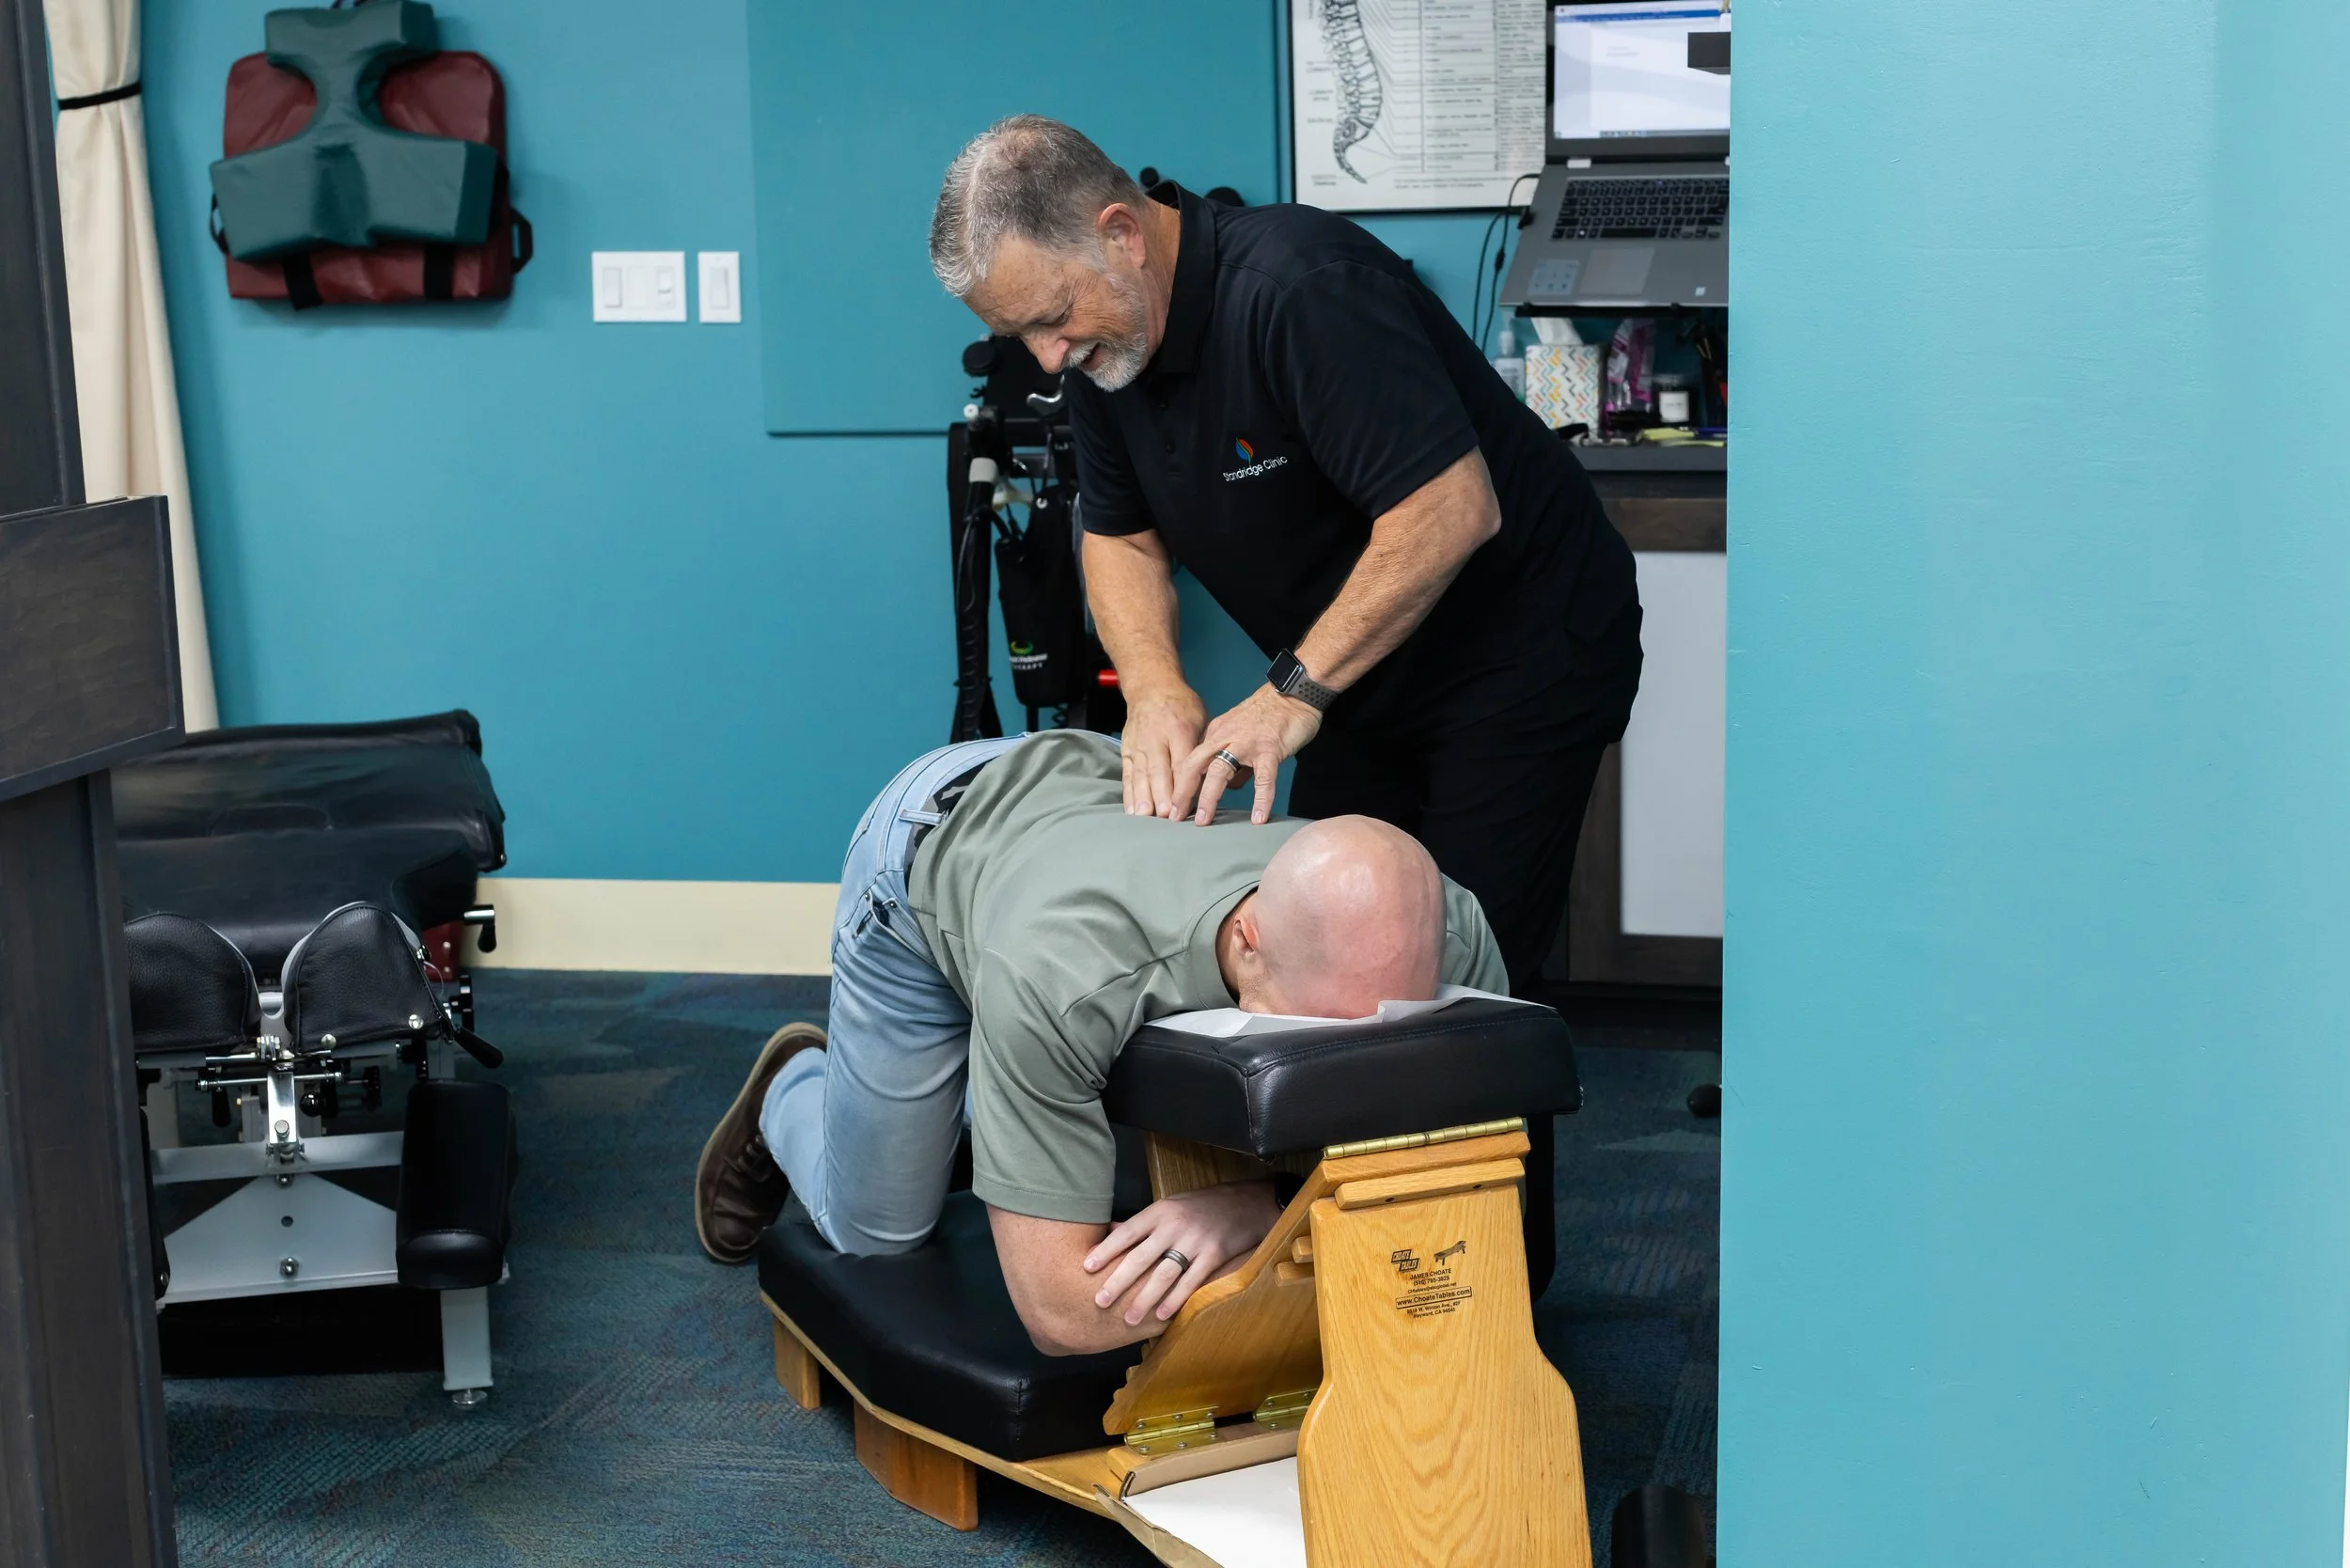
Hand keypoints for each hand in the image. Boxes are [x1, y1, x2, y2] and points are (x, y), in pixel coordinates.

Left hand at [1083, 1181, 1278, 1326]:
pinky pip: (1191, 1281)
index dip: (1106, 1250)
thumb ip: (1145, 1223)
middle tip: (1100, 1302)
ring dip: (1144, 1299)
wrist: (1246, 1203)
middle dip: (1119, 1281)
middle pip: (1141, 1257)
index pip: (1127, 1232)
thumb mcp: (1171, 1205)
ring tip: (1129, 1318)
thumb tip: (1110, 1233)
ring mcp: (1195, 1241)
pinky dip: (1175, 1300)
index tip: (1087, 1268)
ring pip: (1164, 1274)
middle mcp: (1175, 1226)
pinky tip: (1161, 1315)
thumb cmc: (1201, 1206)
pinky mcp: (1214, 1255)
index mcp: (1161, 1211)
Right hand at [1120, 688, 1207, 817]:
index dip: (1184, 785)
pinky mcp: (1127, 751)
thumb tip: (1211, 783)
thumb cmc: (1183, 708)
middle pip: (1159, 770)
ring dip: (1143, 797)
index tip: (1187, 805)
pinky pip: (1128, 775)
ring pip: (1141, 775)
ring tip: (1146, 817)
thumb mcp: (1201, 721)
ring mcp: (1139, 745)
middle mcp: (1156, 738)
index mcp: (1179, 729)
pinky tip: (1132, 811)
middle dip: (1162, 794)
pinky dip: (1129, 794)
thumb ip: (1203, 749)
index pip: (1183, 762)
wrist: (1151, 688)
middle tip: (1166, 817)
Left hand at [1173, 686, 1323, 825]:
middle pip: (1195, 766)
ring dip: (1209, 798)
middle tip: (1176, 817)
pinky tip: (1258, 818)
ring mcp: (1246, 743)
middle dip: (1183, 792)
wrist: (1294, 693)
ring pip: (1220, 772)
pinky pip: (1263, 779)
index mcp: (1216, 733)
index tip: (1174, 805)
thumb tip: (1229, 786)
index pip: (1191, 761)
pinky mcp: (1269, 749)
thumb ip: (1233, 760)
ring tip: (1204, 821)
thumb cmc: (1270, 716)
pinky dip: (1260, 800)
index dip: (1179, 783)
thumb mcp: (1241, 734)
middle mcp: (1225, 737)